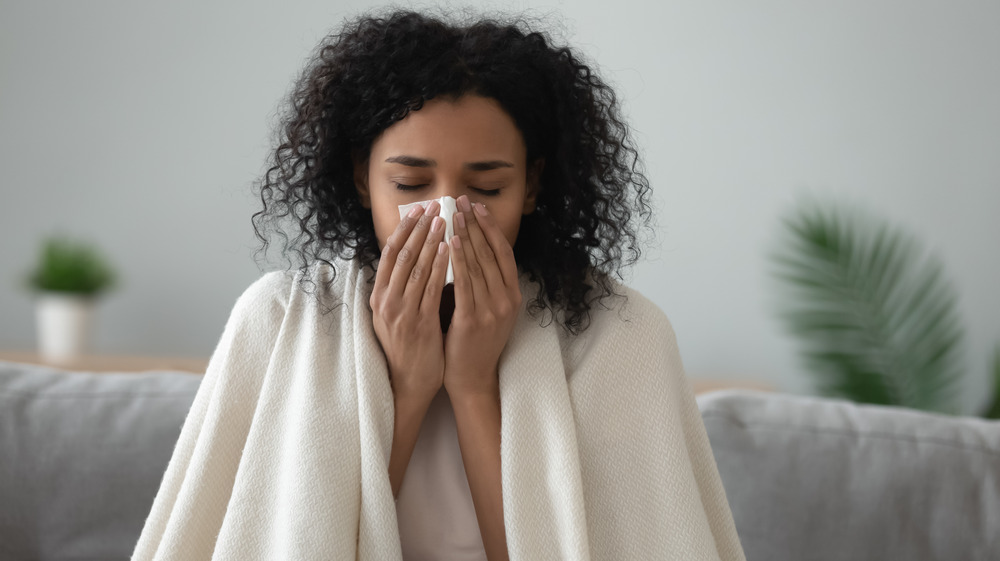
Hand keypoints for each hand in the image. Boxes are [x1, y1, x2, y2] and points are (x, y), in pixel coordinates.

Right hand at [370, 200, 449, 401]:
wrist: (407, 383)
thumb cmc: (406, 348)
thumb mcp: (394, 315)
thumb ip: (400, 289)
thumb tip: (413, 258)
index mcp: (378, 297)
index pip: (389, 253)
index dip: (404, 229)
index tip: (417, 210)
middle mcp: (386, 301)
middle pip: (402, 254)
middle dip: (419, 228)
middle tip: (435, 206)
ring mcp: (400, 312)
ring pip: (416, 267)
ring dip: (431, 241)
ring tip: (445, 220)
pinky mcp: (418, 323)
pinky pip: (430, 288)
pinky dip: (440, 266)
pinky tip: (450, 250)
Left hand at [443, 195, 521, 398]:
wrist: (472, 377)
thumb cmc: (473, 341)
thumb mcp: (488, 308)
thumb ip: (483, 282)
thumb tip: (467, 246)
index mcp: (512, 295)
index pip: (503, 252)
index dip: (490, 227)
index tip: (476, 207)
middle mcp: (507, 300)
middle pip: (490, 253)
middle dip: (474, 225)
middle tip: (461, 202)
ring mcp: (492, 310)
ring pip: (478, 264)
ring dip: (465, 236)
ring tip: (453, 215)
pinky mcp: (474, 320)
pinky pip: (465, 283)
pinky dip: (457, 261)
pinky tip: (449, 243)